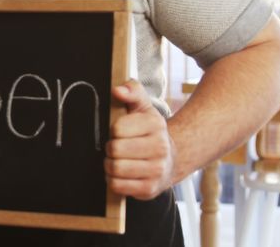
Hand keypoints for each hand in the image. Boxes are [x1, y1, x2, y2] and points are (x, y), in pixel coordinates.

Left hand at [105, 80, 175, 199]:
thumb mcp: (142, 106)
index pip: (117, 128)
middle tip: (117, 147)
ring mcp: (156, 170)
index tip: (120, 131)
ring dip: (110, 165)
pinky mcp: (149, 189)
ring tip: (118, 160)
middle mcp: (160, 147)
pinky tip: (122, 173)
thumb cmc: (148, 131)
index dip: (113, 130)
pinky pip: (117, 185)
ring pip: (114, 168)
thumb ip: (131, 91)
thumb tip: (118, 90)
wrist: (169, 159)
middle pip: (114, 149)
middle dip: (110, 148)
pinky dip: (113, 179)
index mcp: (156, 124)